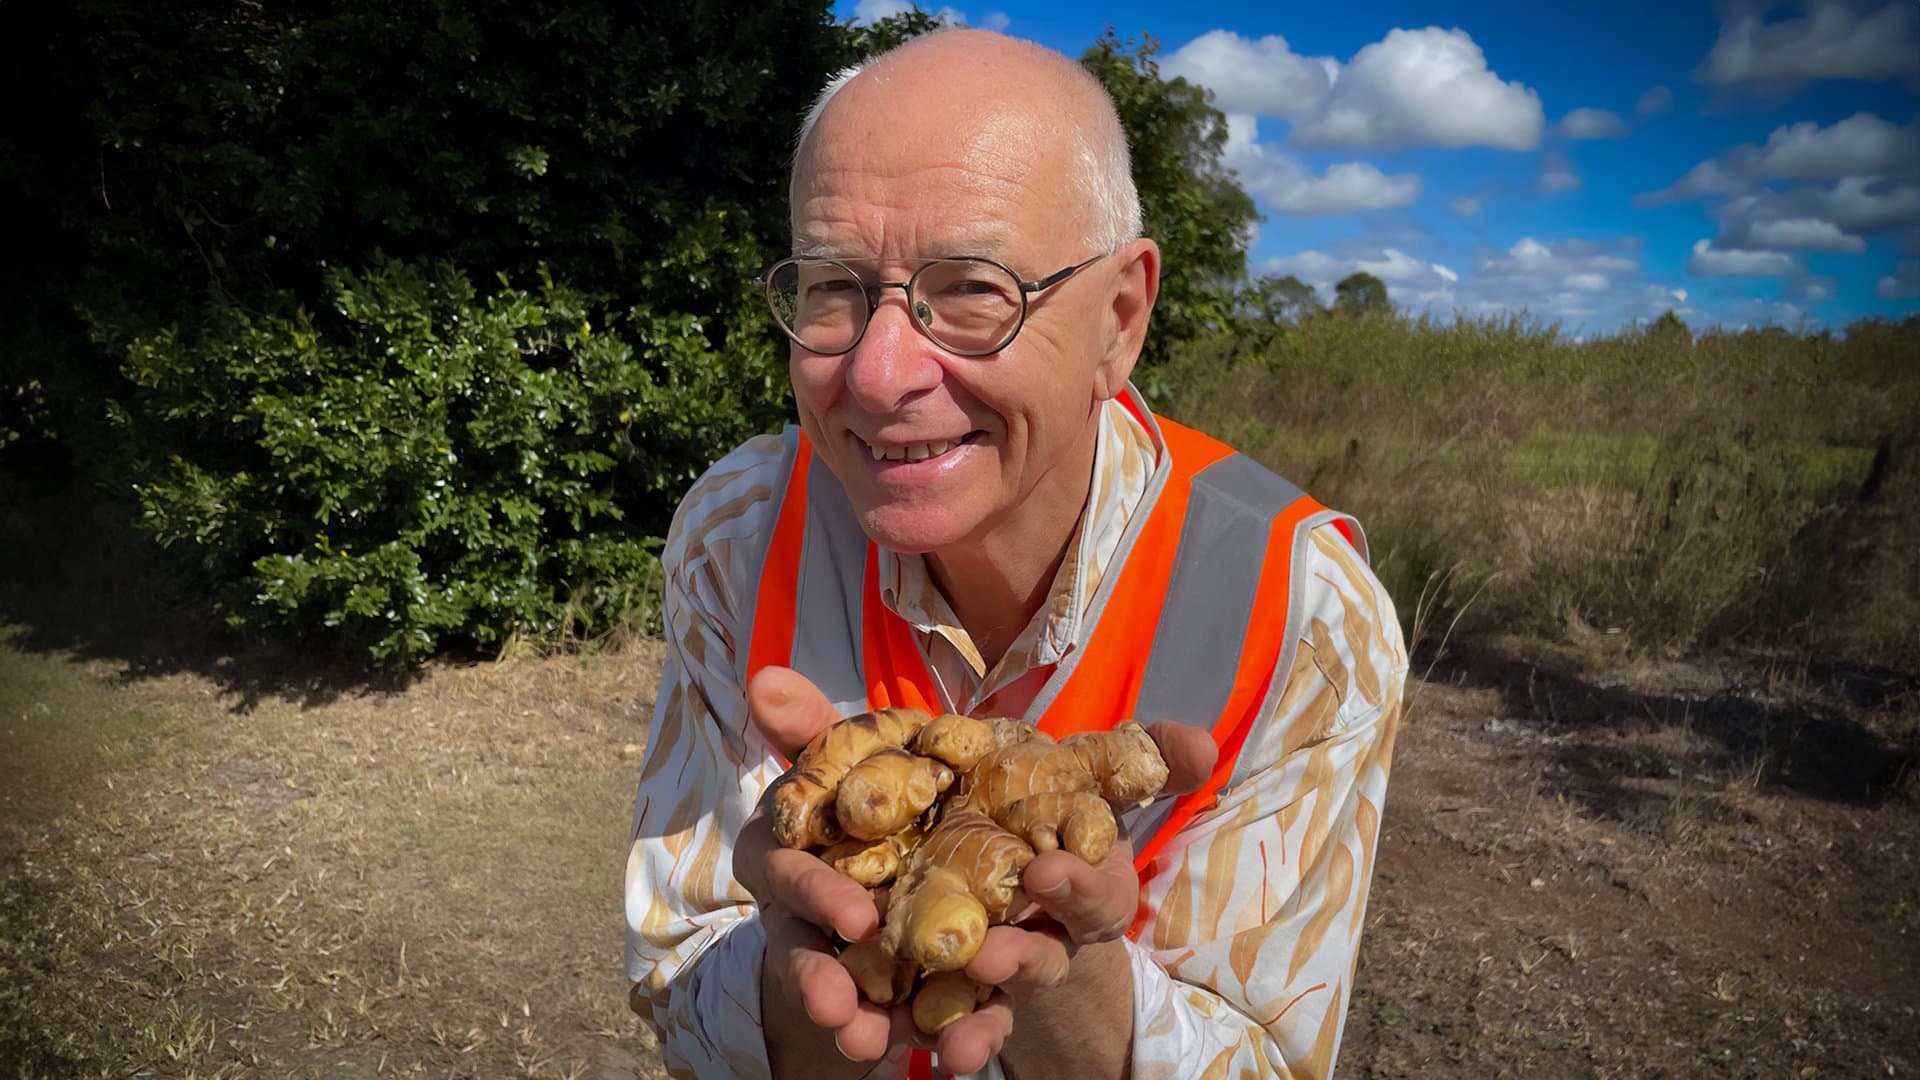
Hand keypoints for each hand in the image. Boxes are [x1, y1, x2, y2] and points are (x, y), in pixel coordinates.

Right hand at [736, 667, 911, 1071]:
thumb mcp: (852, 756)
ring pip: (849, 996)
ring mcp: (851, 958)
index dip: (814, 895)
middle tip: (846, 1013)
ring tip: (882, 1047)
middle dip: (822, 984)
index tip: (854, 918)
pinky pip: (918, 1018)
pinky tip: (956, 1053)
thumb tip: (763, 677)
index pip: (787, 874)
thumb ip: (812, 727)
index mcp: (792, 853)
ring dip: (864, 1023)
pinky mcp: (904, 989)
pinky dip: (941, 1036)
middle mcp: (810, 914)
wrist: (935, 839)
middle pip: (806, 953)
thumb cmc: (875, 792)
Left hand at [934, 720, 1220, 1073]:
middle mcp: (1049, 940)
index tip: (1046, 871)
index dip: (1076, 888)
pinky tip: (884, 1037)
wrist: (1009, 854)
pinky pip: (933, 1015)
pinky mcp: (947, 987)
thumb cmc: (1060, 814)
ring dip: (972, 1023)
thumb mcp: (1099, 783)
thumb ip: (1148, 762)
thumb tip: (1203, 744)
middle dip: (1019, 962)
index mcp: (1091, 894)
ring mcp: (996, 970)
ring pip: (989, 1004)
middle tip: (989, 955)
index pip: (1095, 899)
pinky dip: (914, 1029)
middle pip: (1041, 962)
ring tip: (949, 1040)